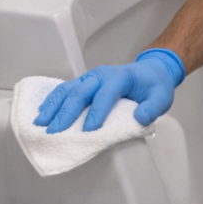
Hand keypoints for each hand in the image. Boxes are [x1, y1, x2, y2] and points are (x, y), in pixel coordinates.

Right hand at [34, 48, 185, 133]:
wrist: (150, 71)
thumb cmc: (154, 86)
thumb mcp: (162, 97)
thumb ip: (153, 107)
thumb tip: (140, 117)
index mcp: (121, 77)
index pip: (106, 94)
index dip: (97, 112)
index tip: (88, 131)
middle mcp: (101, 75)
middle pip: (81, 92)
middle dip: (67, 113)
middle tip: (55, 131)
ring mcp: (89, 78)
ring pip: (68, 89)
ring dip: (53, 106)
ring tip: (41, 123)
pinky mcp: (83, 83)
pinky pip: (64, 90)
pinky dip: (52, 100)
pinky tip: (42, 113)